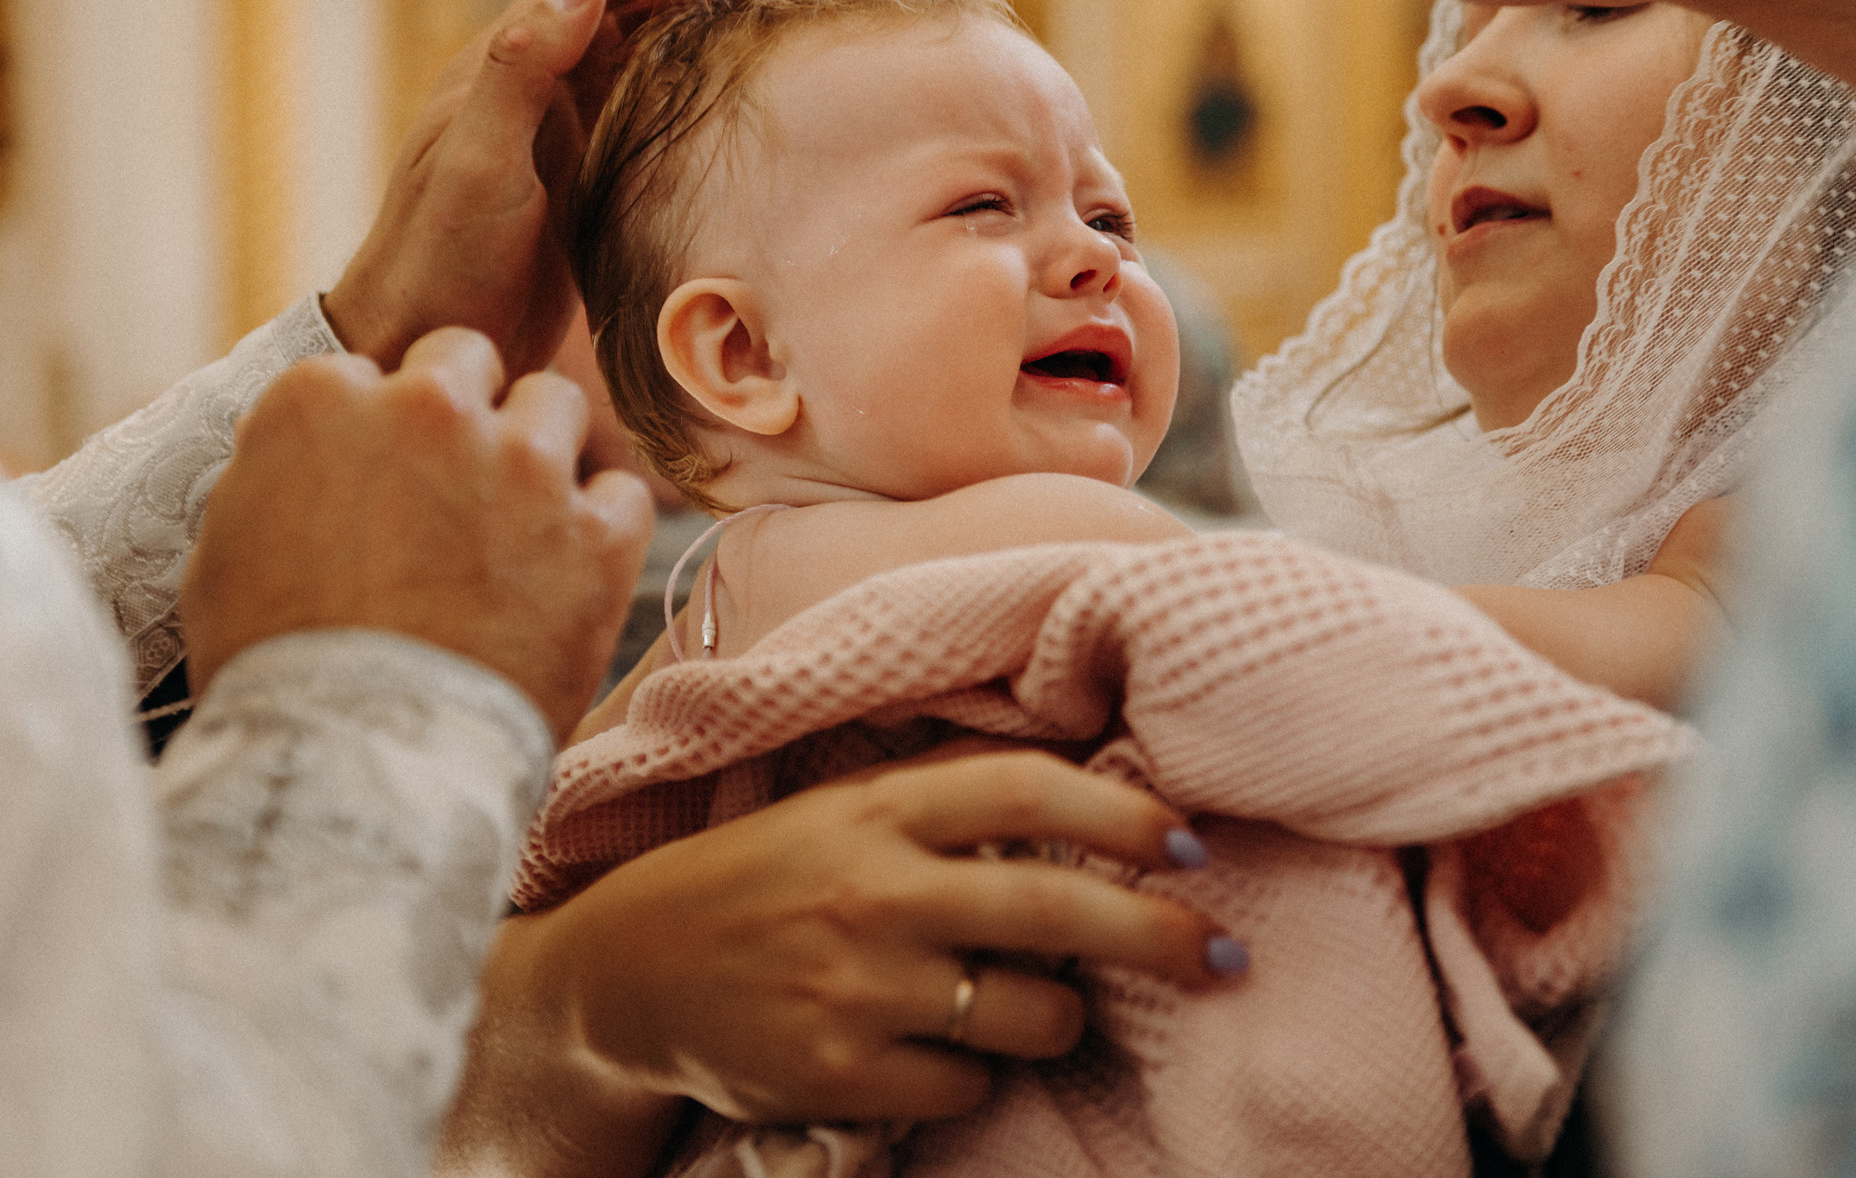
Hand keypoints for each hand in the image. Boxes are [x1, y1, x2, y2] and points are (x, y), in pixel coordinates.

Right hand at [179, 327, 653, 734]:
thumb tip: (318, 453)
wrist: (359, 760)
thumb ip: (280, 473)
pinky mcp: (595, 533)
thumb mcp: (228, 549)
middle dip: (468, 414)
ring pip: (556, 406)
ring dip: (541, 455)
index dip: (381, 429)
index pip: (371, 372)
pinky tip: (570, 576)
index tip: (385, 478)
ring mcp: (520, 465)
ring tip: (518, 532)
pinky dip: (602, 529)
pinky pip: (623, 493)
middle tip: (460, 491)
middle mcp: (428, 409)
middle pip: (471, 362)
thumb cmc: (276, 669)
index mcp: (322, 400)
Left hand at [324, 0, 752, 375]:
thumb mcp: (481, 163)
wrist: (425, 342)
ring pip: (639, 58)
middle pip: (625, 9)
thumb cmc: (440, 257)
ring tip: (765, 14)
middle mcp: (532, 90)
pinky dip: (689, 89)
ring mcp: (557, 136)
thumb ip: (524, 70)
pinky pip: (642, 114)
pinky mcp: (579, 182)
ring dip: (698, 28)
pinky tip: (730, 94)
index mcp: (504, 68)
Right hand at [530, 751, 1238, 1125]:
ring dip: (1063, 1016)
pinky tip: (945, 1050)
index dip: (1125, 812)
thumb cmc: (763, 877)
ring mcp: (857, 987)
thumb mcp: (844, 806)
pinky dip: (978, 1072)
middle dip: (1163, 934)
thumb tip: (1089, 772)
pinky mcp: (839, 1074)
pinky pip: (969, 1084)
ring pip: (1031, 1013)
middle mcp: (874, 890)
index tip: (1190, 844)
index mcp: (880, 809)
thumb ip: (948, 790)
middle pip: (1057, 907)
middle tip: (1227, 954)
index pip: (1028, 789)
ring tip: (1045, 1008)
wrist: (628, 974)